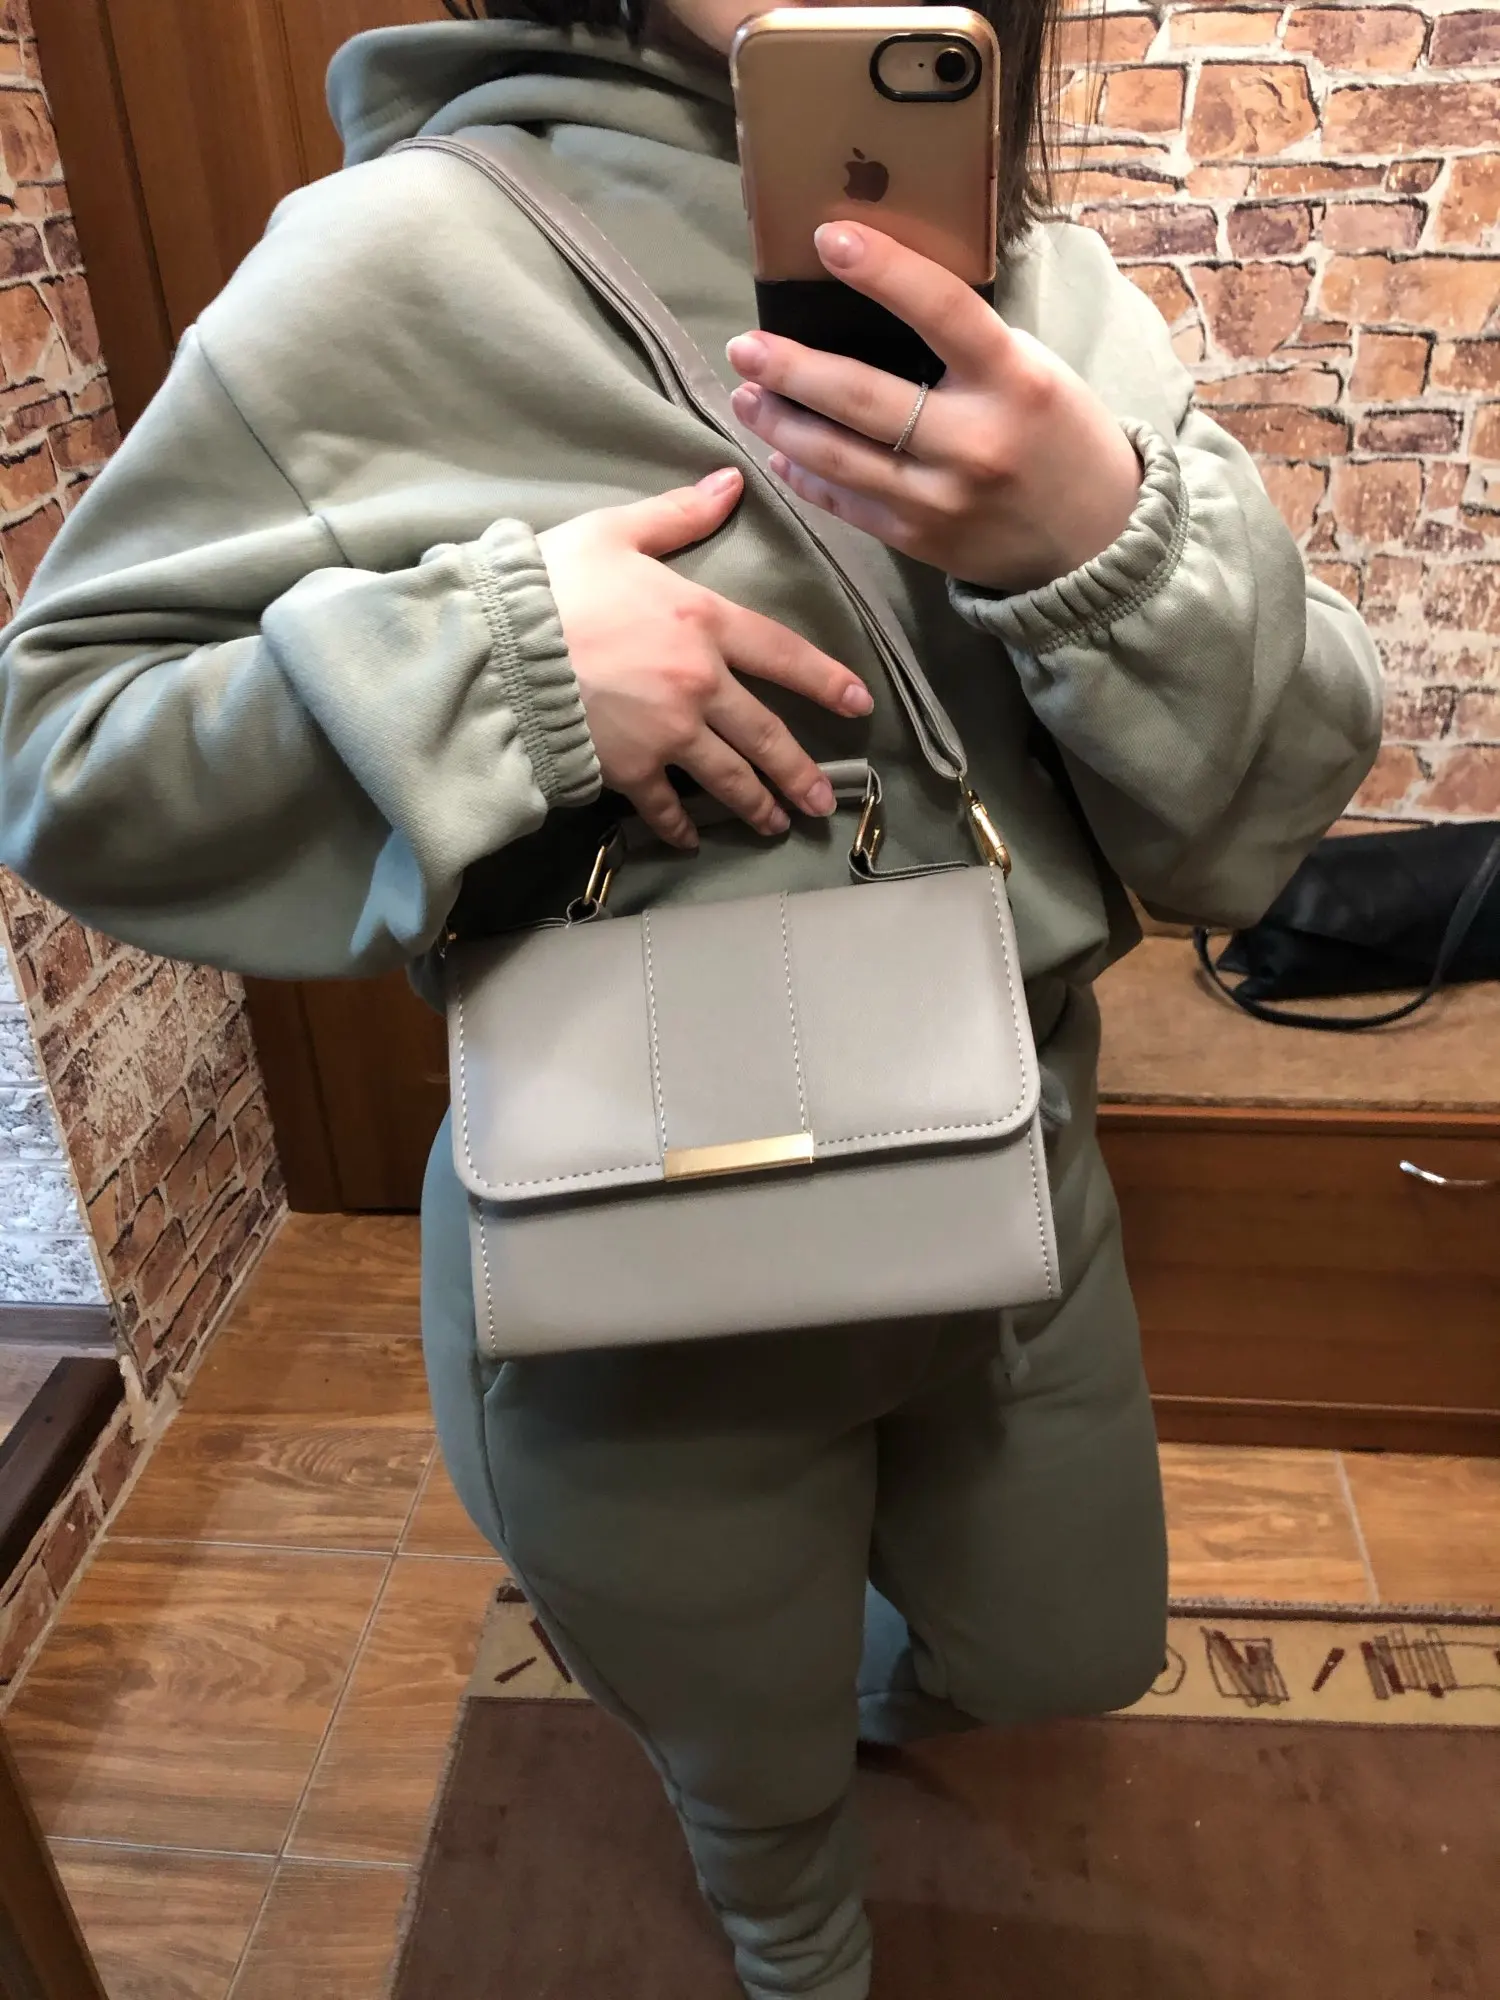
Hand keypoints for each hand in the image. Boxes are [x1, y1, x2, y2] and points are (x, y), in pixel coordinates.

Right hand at [538, 469, 872, 849]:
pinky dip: (679, 826)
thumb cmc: (552, 582)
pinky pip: (664, 805)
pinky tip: (691, 840)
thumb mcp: (615, 531)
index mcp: (703, 622)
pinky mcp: (629, 769)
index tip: (858, 706)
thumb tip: (731, 481)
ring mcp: (667, 733)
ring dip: (757, 804)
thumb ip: (678, 514)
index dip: (826, 681)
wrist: (498, 648)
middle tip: (822, 800)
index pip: (783, 653)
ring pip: (728, 777)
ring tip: (776, 823)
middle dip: (799, 771)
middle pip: (765, 734)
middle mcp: (699, 684)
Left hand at [726, 223, 1142, 594]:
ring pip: (840, 458)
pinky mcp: (919, 541)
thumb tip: (878, 304)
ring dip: (782, 424)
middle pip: (863, 397)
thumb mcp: (1036, 372)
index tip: (827, 237)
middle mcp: (974, 441)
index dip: (882, 270)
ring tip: (746, 395)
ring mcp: (941, 499)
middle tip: (746, 346)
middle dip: (792, 369)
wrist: (1095, 542)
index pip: (941, 309)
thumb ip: (968, 346)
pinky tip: (780, 451)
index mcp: (1012, 380)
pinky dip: (807, 475)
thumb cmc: (1060, 437)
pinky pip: (847, 503)